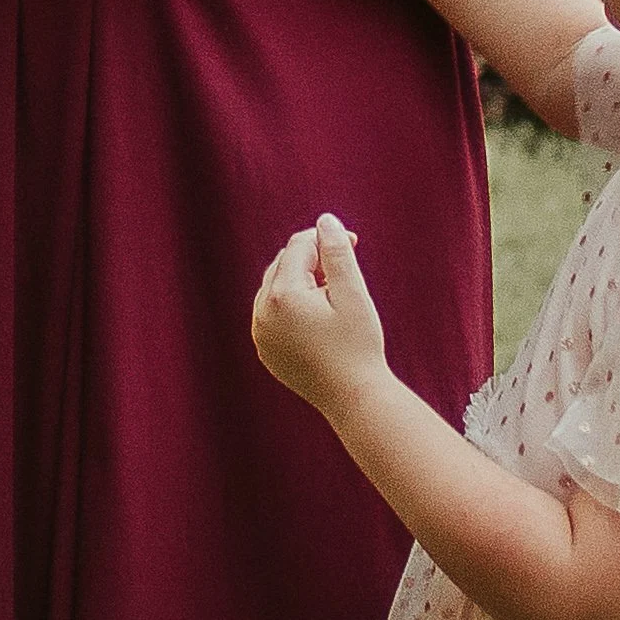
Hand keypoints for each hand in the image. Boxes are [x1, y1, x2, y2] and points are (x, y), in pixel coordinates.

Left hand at [251, 215, 387, 419]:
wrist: (354, 399)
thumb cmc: (359, 345)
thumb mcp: (353, 294)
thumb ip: (337, 253)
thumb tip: (325, 220)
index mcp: (282, 295)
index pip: (298, 248)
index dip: (326, 240)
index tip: (353, 243)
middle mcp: (262, 312)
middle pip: (283, 265)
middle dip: (312, 259)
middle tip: (344, 266)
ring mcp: (260, 333)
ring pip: (275, 287)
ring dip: (301, 280)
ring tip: (334, 291)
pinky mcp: (265, 349)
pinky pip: (273, 313)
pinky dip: (291, 305)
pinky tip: (319, 314)